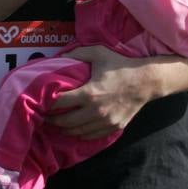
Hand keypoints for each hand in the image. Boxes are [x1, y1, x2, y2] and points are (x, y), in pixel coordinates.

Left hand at [48, 45, 162, 138]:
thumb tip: (60, 56)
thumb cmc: (122, 65)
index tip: (41, 103)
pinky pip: (91, 135)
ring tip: (57, 124)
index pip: (60, 103)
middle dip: (51, 120)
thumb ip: (78, 53)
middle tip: (44, 117)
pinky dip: (80, 133)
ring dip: (64, 129)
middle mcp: (95, 111)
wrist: (146, 81)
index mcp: (89, 93)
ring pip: (77, 132)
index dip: (47, 104)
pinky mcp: (113, 127)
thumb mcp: (100, 53)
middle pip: (65, 122)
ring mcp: (105, 121)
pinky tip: (75, 128)